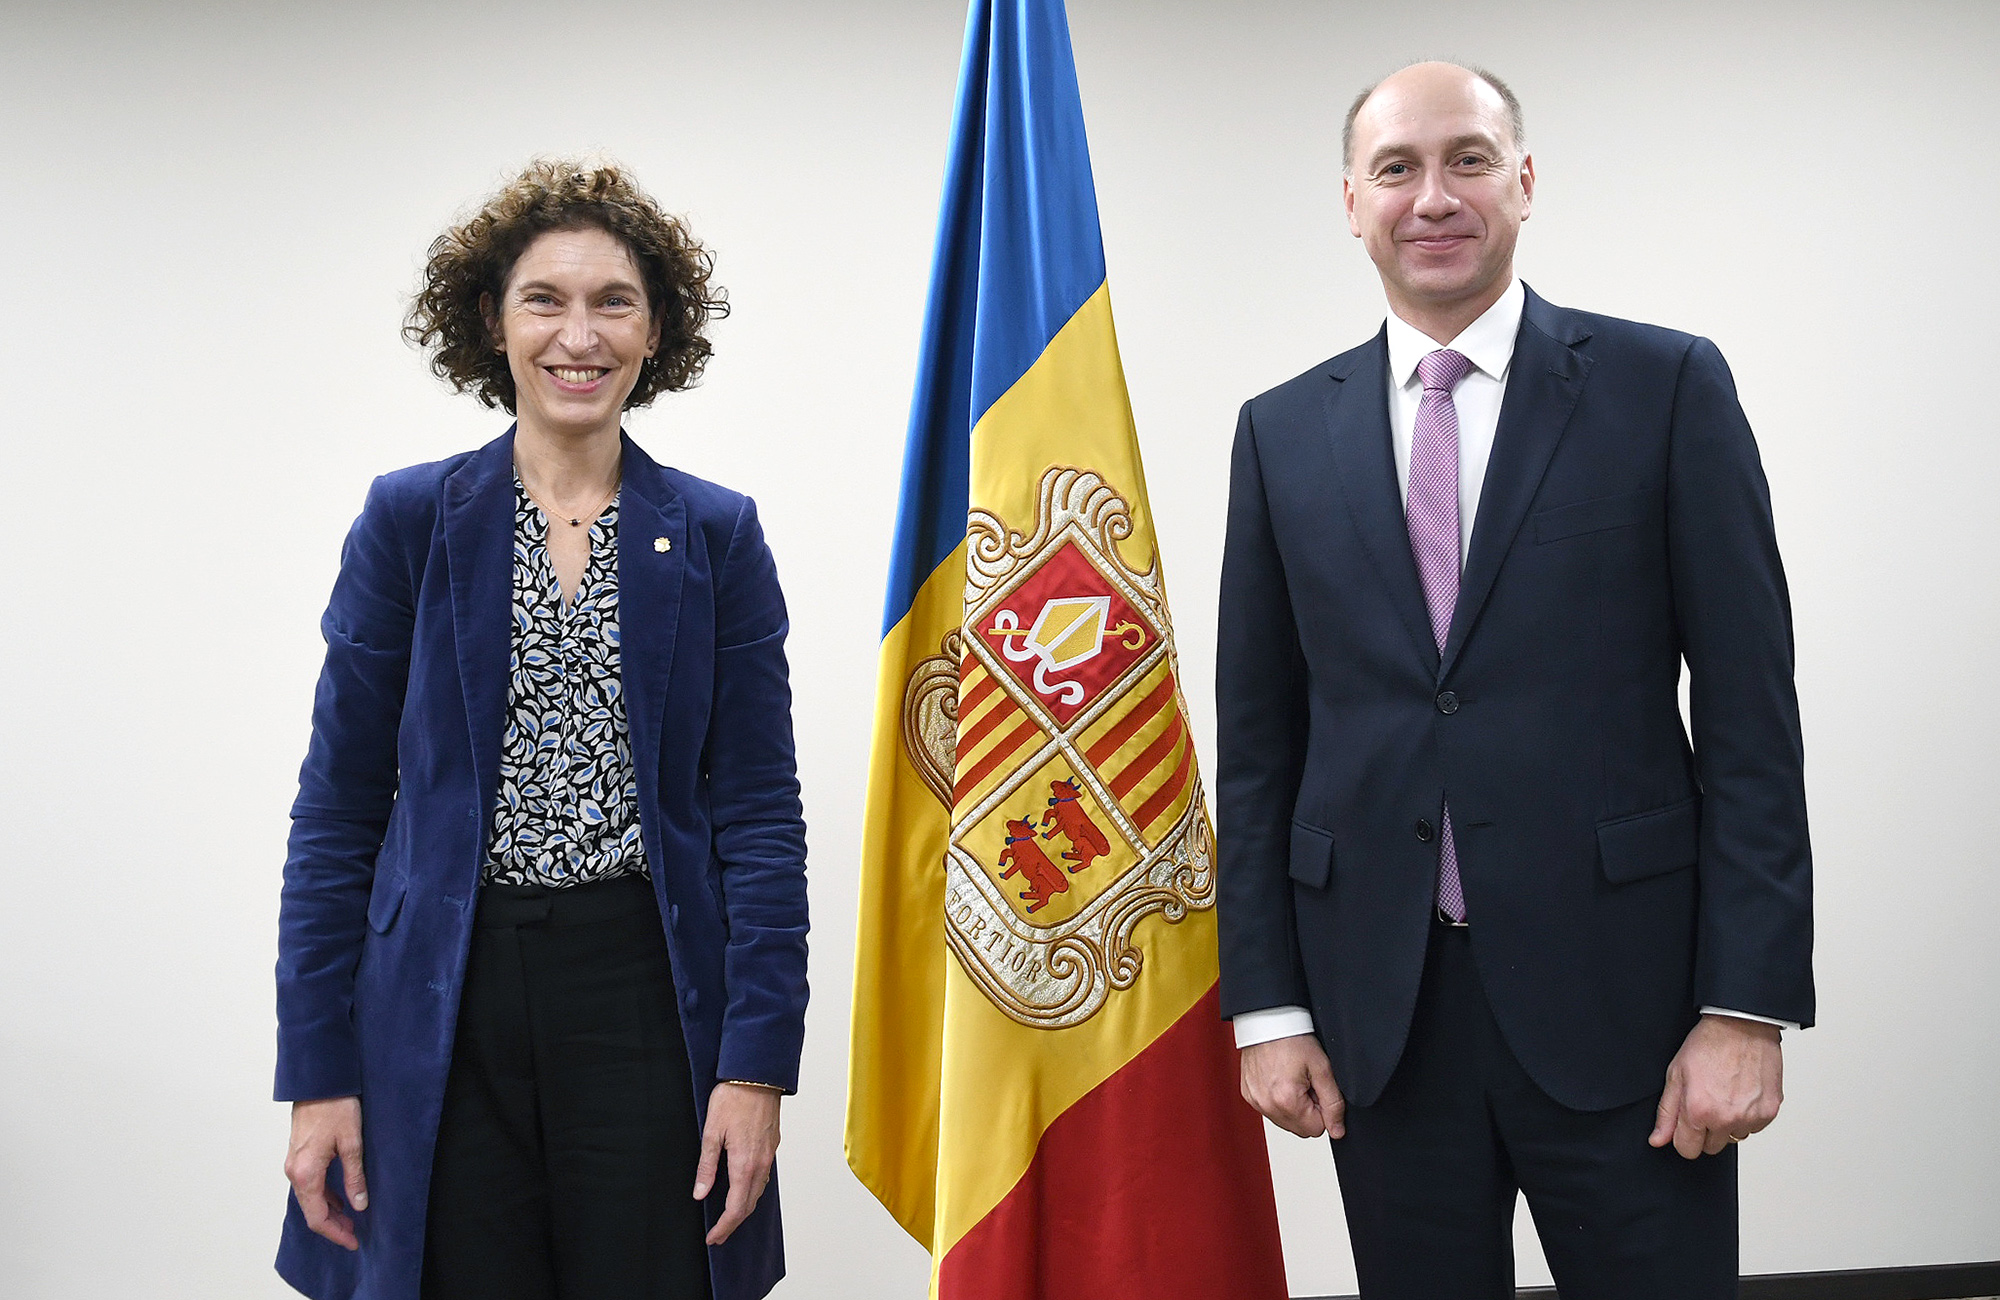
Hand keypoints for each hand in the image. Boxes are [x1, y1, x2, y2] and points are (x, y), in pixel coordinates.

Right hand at [285, 1096, 366, 1249]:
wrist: (319, 1081)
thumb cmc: (335, 1106)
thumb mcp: (352, 1143)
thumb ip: (354, 1177)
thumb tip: (359, 1205)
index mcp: (306, 1173)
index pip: (317, 1217)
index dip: (335, 1233)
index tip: (353, 1241)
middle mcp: (294, 1172)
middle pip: (311, 1211)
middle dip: (333, 1225)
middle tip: (354, 1234)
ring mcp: (294, 1163)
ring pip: (310, 1198)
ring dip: (329, 1211)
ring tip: (351, 1219)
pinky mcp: (299, 1155)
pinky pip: (309, 1184)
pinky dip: (324, 1196)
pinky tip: (341, 1197)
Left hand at [693, 1082, 781, 1244]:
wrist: (757, 1076)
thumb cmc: (732, 1099)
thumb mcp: (711, 1133)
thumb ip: (706, 1166)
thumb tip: (700, 1193)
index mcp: (745, 1164)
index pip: (736, 1207)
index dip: (724, 1226)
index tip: (713, 1237)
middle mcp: (761, 1163)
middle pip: (750, 1204)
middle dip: (734, 1223)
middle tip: (718, 1234)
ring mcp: (769, 1155)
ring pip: (759, 1191)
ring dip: (744, 1208)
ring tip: (729, 1216)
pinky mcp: (772, 1145)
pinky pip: (764, 1176)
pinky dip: (753, 1190)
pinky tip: (742, 1188)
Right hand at [1240, 1033, 1345, 1138]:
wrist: (1267, 1021)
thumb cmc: (1292, 1038)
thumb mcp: (1322, 1068)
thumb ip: (1333, 1103)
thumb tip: (1337, 1130)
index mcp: (1287, 1101)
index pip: (1317, 1129)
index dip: (1322, 1109)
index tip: (1316, 1087)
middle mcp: (1267, 1105)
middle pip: (1300, 1128)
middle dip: (1308, 1109)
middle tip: (1305, 1082)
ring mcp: (1256, 1101)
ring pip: (1285, 1121)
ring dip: (1293, 1106)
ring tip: (1292, 1079)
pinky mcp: (1249, 1096)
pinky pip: (1270, 1110)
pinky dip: (1278, 1099)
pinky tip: (1279, 1079)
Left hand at [1650, 1014, 1783, 1158]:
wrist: (1742, 1026)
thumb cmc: (1708, 1045)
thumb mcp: (1676, 1075)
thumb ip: (1666, 1113)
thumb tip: (1658, 1140)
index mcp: (1699, 1111)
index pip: (1688, 1150)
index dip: (1684, 1137)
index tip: (1686, 1124)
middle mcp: (1726, 1119)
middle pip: (1711, 1148)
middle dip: (1705, 1131)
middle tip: (1706, 1102)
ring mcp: (1751, 1117)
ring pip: (1734, 1137)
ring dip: (1728, 1124)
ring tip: (1725, 1094)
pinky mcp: (1770, 1111)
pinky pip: (1754, 1127)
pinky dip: (1747, 1116)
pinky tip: (1741, 1093)